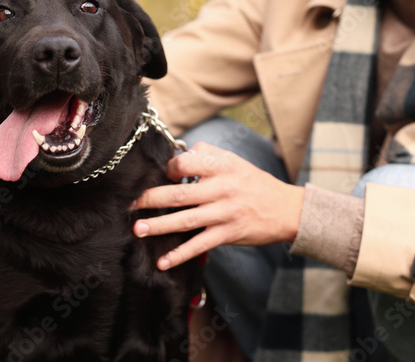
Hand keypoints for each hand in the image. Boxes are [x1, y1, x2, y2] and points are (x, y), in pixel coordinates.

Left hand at [131, 142, 304, 270]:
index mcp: (222, 167)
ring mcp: (224, 213)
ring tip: (137, 230)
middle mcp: (222, 189)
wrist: (286, 209)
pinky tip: (162, 262)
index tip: (158, 175)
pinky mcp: (227, 234)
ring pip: (185, 220)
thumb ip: (208, 156)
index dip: (168, 169)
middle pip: (179, 194)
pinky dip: (180, 255)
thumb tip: (181, 154)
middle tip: (128, 204)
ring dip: (159, 226)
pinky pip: (199, 244)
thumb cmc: (255, 184)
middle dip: (150, 199)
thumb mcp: (235, 162)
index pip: (187, 164)